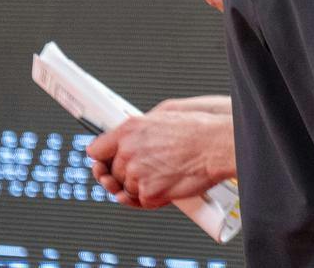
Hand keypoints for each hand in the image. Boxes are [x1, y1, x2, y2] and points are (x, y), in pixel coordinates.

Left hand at [88, 96, 235, 207]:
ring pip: (126, 189)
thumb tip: (132, 132)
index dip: (102, 158)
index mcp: (130, 129)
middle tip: (145, 168)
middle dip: (125, 173)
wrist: (217, 146)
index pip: (96, 150)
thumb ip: (140, 126)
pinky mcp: (149, 194)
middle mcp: (129, 151)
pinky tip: (165, 183)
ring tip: (162, 173)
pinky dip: (152, 197)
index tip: (105, 162)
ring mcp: (137, 174)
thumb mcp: (165, 112)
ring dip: (140, 185)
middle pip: (110, 172)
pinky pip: (141, 201)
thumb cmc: (199, 128)